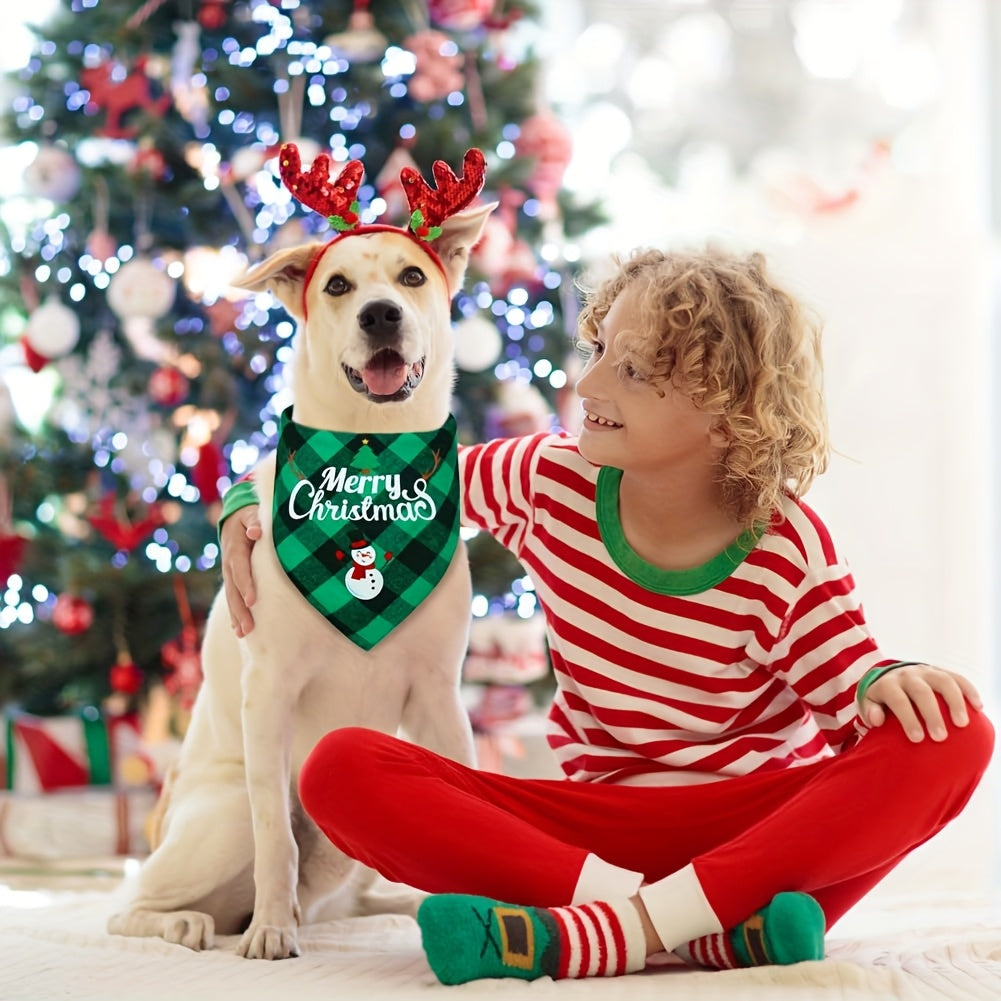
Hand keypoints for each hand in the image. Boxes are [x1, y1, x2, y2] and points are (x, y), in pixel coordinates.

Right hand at [221, 506, 261, 636]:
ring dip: (237, 616)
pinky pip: (232, 598)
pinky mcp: (231, 580)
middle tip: (248, 627)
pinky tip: (238, 631)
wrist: (233, 519)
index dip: (245, 584)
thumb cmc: (249, 517)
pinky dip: (235, 614)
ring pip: (231, 597)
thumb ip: (254, 522)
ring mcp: (228, 573)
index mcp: (235, 549)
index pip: (240, 569)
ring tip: (243, 634)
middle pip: (233, 589)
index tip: (252, 600)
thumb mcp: (251, 514)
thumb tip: (256, 531)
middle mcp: (229, 564)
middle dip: (240, 609)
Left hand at [862, 663, 982, 742]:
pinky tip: (978, 707)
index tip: (918, 739)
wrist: (890, 676)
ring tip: (962, 724)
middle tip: (940, 737)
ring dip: (955, 702)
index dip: (908, 718)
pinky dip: (969, 691)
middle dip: (932, 714)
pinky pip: (958, 678)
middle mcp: (907, 675)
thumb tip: (876, 720)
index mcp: (888, 684)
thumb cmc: (881, 699)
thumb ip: (870, 711)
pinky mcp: (941, 671)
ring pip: (943, 682)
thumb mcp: (868, 703)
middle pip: (922, 692)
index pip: (898, 700)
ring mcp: (925, 671)